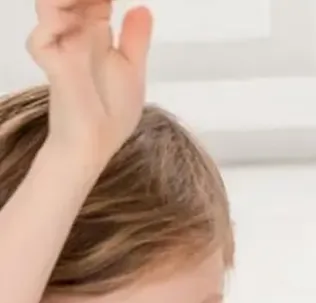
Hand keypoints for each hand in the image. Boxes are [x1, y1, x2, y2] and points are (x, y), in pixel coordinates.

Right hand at [27, 0, 153, 165]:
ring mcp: (61, 47)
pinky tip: (77, 21)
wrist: (95, 144)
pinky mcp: (52, 64)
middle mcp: (74, 36)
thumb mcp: (132, 70)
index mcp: (94, 35)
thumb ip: (135, 39)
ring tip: (95, 0)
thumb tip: (143, 9)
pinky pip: (41, 36)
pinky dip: (54, 23)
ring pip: (51, 6)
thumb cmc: (110, 112)